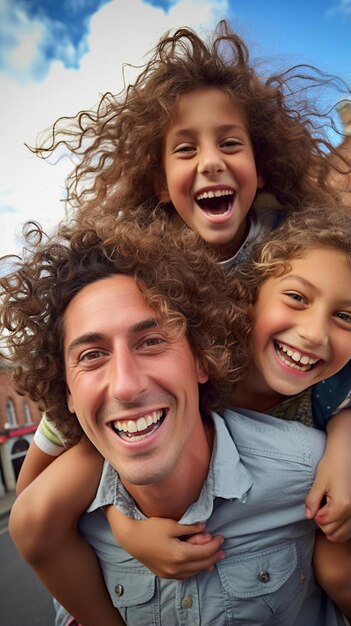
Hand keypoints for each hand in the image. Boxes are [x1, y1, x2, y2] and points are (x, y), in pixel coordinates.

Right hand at [105, 507, 224, 578]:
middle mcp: (176, 568)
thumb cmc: (150, 528)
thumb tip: (205, 528)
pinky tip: (198, 566)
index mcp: (179, 555)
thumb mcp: (172, 525)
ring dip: (205, 564)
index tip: (221, 537)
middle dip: (213, 556)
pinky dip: (194, 570)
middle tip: (222, 549)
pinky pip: (184, 575)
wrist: (131, 538)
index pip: (204, 552)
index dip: (214, 545)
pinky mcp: (164, 574)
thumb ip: (190, 528)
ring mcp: (170, 573)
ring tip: (214, 559)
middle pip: (201, 564)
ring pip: (193, 572)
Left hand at [305, 455, 350, 541]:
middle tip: (321, 505)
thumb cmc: (331, 466)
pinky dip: (341, 528)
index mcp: (343, 506)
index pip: (323, 523)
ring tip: (328, 509)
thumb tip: (308, 516)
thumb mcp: (318, 482)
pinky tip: (335, 515)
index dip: (315, 514)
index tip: (317, 501)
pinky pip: (349, 531)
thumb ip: (312, 501)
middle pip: (332, 532)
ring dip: (332, 526)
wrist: (345, 456)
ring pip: (341, 535)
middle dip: (323, 522)